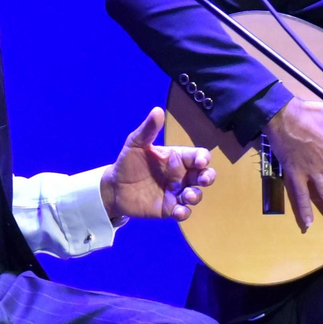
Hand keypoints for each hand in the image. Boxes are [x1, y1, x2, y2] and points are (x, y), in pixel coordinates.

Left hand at [100, 107, 215, 221]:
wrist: (114, 187)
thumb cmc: (128, 162)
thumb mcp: (135, 144)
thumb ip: (148, 130)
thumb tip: (157, 110)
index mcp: (177, 158)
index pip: (198, 156)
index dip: (203, 158)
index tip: (200, 162)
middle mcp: (181, 176)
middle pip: (204, 176)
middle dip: (208, 177)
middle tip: (204, 180)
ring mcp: (176, 193)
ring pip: (196, 195)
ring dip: (196, 196)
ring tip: (186, 196)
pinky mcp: (169, 209)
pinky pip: (183, 212)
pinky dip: (184, 213)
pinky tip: (178, 211)